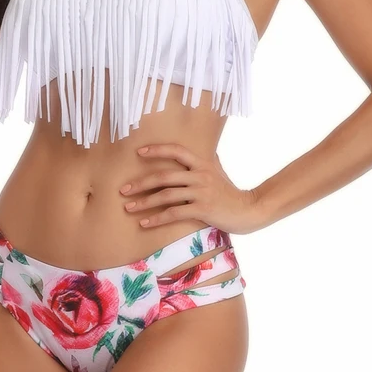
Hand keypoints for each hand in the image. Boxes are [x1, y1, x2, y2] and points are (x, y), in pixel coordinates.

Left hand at [120, 143, 257, 235]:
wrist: (248, 209)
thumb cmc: (230, 191)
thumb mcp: (219, 170)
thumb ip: (208, 160)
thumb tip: (205, 148)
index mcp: (202, 163)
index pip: (176, 151)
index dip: (157, 150)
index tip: (139, 152)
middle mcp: (200, 175)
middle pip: (164, 176)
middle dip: (140, 183)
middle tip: (123, 189)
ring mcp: (201, 192)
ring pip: (166, 196)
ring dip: (144, 202)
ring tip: (128, 207)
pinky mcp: (202, 209)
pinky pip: (174, 213)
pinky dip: (157, 219)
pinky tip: (145, 223)